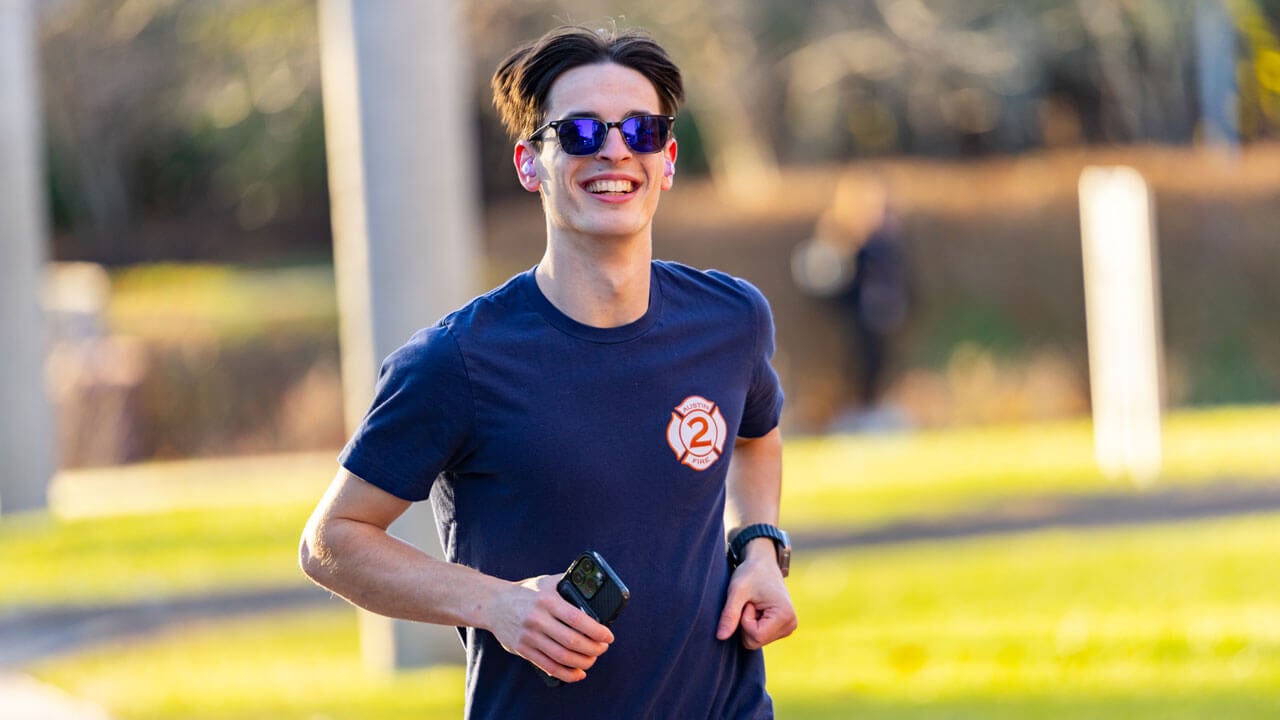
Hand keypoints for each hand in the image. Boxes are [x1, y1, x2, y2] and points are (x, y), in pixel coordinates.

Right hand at [486, 574, 613, 682]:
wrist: (494, 603)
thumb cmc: (526, 592)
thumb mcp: (546, 582)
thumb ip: (568, 584)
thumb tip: (593, 589)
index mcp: (547, 600)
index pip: (577, 619)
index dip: (597, 631)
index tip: (608, 636)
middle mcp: (538, 619)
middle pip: (572, 641)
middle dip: (593, 649)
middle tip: (602, 648)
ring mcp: (529, 636)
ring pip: (561, 657)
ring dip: (582, 663)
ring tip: (592, 660)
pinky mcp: (523, 649)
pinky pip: (548, 666)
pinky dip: (566, 674)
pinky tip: (577, 673)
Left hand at [716, 544, 797, 649]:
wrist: (762, 562)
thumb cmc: (751, 572)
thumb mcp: (737, 591)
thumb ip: (729, 614)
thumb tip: (720, 638)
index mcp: (785, 616)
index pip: (755, 637)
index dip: (744, 620)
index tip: (748, 602)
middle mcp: (790, 625)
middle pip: (755, 642)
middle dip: (745, 623)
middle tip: (750, 602)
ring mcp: (787, 628)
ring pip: (755, 641)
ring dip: (748, 623)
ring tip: (754, 604)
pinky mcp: (781, 628)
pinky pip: (759, 637)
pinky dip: (753, 624)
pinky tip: (757, 608)